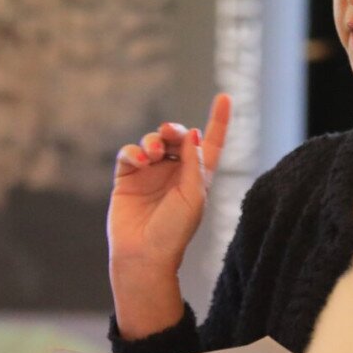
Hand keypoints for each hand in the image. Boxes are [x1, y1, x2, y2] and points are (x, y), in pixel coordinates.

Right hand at [108, 93, 230, 278]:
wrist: (143, 255)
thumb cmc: (174, 232)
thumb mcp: (193, 197)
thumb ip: (194, 163)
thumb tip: (194, 132)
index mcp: (197, 177)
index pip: (211, 144)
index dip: (219, 121)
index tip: (225, 97)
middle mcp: (175, 172)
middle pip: (177, 137)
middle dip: (173, 130)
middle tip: (168, 133)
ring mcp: (150, 173)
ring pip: (152, 142)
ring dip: (153, 141)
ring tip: (151, 154)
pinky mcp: (128, 177)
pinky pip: (129, 153)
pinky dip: (133, 151)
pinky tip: (138, 160)